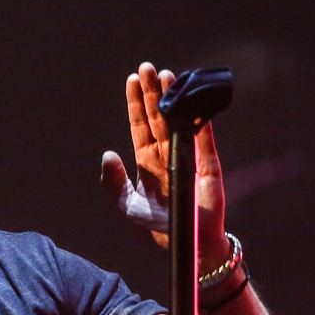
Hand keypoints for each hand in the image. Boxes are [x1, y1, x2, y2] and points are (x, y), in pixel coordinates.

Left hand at [100, 62, 229, 270]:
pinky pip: (203, 137)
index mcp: (147, 162)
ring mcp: (188, 156)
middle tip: (147, 67)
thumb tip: (107, 155)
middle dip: (152, 92)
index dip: (136, 104)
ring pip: (178, 121)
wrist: (186, 247)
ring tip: (167, 75)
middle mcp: (167, 154)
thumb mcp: (127, 207)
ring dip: (173, 99)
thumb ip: (114, 183)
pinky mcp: (207, 163)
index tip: (132, 80)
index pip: (140, 126)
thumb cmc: (157, 228)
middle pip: (158, 117)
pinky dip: (198, 119)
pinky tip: (192, 100)